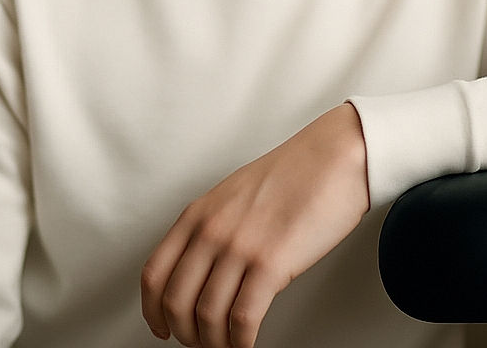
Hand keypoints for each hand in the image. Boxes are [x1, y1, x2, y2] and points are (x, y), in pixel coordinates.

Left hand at [141, 103, 369, 347]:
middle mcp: (212, 229)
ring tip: (227, 347)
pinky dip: (240, 343)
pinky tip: (247, 343)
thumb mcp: (234, 194)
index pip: (154, 273)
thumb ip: (212, 227)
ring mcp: (238, 246)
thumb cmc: (293, 174)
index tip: (161, 328)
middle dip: (185, 334)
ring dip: (215, 343)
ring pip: (207, 317)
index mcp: (199, 213)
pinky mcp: (269, 263)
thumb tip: (203, 270)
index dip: (153, 311)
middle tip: (200, 344)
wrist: (333, 157)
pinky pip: (242, 320)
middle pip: (175, 302)